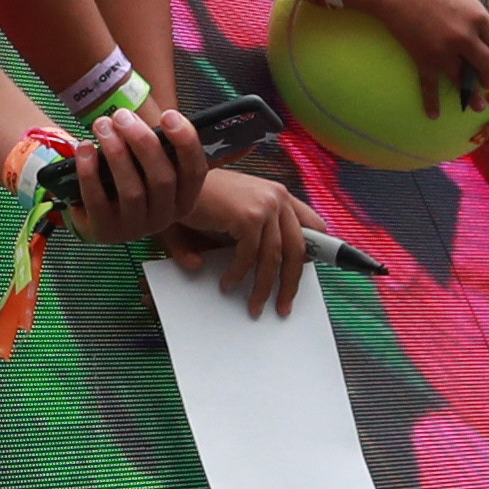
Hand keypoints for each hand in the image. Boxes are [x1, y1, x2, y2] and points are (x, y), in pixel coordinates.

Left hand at [53, 104, 207, 245]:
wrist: (95, 216)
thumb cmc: (128, 180)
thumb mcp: (146, 166)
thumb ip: (154, 148)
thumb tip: (143, 120)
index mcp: (183, 198)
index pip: (195, 171)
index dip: (186, 142)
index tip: (169, 115)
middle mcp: (164, 217)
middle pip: (163, 178)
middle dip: (142, 141)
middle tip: (122, 116)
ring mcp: (134, 227)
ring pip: (132, 190)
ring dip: (116, 152)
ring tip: (102, 126)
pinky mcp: (105, 230)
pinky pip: (97, 200)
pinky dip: (90, 171)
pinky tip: (84, 148)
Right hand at [164, 167, 319, 315]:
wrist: (173, 181)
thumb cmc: (199, 200)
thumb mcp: (233, 216)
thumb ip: (254, 238)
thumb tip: (275, 270)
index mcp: (277, 194)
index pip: (312, 225)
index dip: (315, 251)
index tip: (310, 273)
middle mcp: (277, 196)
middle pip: (298, 248)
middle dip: (291, 283)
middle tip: (284, 306)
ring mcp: (265, 205)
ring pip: (274, 258)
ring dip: (263, 287)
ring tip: (253, 305)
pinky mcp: (248, 216)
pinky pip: (249, 257)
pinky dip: (238, 274)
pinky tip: (227, 283)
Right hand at [346, 0, 488, 113]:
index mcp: (478, 17)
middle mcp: (465, 37)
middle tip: (488, 79)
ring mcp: (444, 52)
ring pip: (466, 81)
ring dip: (473, 94)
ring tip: (477, 104)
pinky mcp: (425, 60)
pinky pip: (430, 87)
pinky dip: (431, 104)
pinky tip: (434, 115)